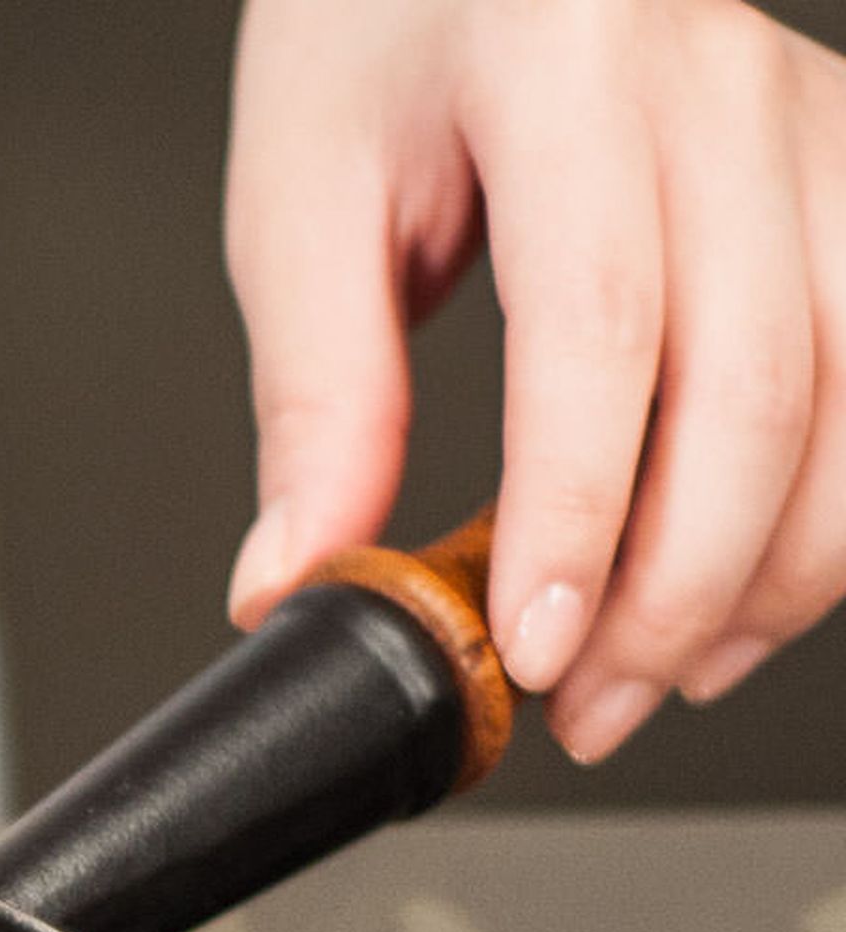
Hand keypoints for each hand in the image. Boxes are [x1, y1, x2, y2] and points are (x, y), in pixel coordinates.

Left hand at [225, 0, 845, 761]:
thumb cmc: (381, 25)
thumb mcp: (301, 195)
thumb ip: (315, 394)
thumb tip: (298, 576)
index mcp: (566, 65)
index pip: (601, 337)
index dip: (576, 522)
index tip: (527, 652)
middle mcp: (723, 81)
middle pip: (756, 387)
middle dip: (674, 588)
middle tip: (578, 705)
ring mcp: (814, 117)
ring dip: (770, 571)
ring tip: (653, 674)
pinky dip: (831, 504)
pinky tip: (747, 590)